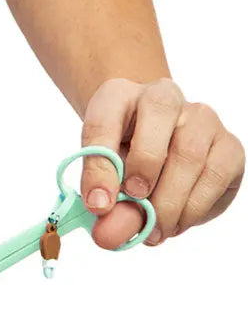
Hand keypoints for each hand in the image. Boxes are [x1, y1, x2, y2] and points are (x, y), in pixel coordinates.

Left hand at [80, 78, 243, 248]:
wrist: (152, 150)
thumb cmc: (120, 156)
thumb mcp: (99, 171)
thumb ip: (100, 193)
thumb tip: (108, 228)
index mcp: (117, 97)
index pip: (103, 122)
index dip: (99, 167)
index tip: (99, 205)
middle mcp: (163, 97)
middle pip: (157, 123)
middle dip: (144, 175)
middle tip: (135, 215)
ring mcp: (201, 118)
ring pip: (190, 155)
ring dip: (169, 203)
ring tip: (153, 232)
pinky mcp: (228, 145)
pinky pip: (215, 176)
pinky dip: (194, 208)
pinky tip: (175, 223)